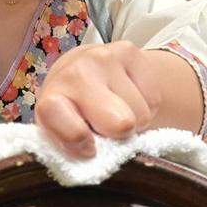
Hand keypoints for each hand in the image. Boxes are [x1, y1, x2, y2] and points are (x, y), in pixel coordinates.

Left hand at [35, 41, 160, 157]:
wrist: (77, 69)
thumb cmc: (69, 111)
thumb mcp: (62, 133)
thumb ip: (76, 147)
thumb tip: (100, 156)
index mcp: (52, 101)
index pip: (76, 133)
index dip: (87, 145)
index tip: (89, 147)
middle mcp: (76, 73)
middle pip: (122, 124)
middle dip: (119, 133)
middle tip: (106, 127)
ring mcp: (104, 57)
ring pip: (142, 114)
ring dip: (134, 119)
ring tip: (115, 108)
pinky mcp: (128, 50)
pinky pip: (154, 98)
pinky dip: (145, 104)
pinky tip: (126, 95)